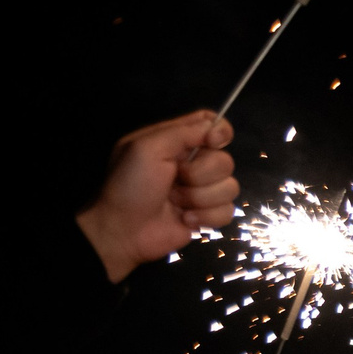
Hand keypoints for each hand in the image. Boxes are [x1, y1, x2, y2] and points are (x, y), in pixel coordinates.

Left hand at [74, 112, 237, 282]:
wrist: (123, 230)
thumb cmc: (130, 185)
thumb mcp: (147, 148)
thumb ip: (183, 132)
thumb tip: (218, 130)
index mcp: (176, 141)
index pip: (211, 123)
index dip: (220, 131)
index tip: (212, 143)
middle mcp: (193, 163)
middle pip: (225, 159)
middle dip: (202, 174)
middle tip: (176, 179)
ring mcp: (202, 190)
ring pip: (229, 187)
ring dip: (200, 198)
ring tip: (175, 202)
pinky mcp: (208, 215)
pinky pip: (228, 211)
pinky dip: (205, 217)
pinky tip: (184, 219)